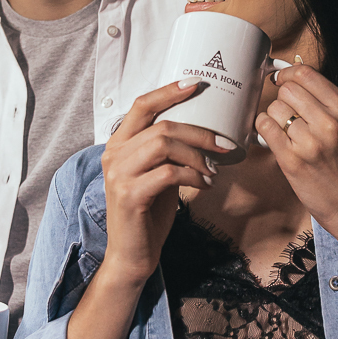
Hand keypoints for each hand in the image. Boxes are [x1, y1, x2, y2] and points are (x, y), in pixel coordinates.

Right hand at [101, 80, 223, 285]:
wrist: (132, 254)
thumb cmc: (148, 212)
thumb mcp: (156, 174)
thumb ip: (168, 151)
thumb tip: (203, 131)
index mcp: (118, 144)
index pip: (141, 105)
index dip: (169, 91)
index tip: (196, 84)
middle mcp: (114, 155)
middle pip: (161, 126)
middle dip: (199, 133)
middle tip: (224, 145)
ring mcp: (119, 174)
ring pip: (165, 145)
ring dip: (198, 155)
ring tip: (213, 169)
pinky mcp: (130, 195)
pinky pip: (169, 173)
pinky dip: (193, 176)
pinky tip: (204, 184)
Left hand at [255, 63, 337, 238]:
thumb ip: (326, 103)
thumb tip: (291, 80)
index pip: (306, 74)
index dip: (288, 74)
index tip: (283, 81)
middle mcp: (329, 122)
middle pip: (287, 90)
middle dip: (282, 99)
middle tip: (287, 114)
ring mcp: (310, 142)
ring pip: (274, 109)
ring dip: (274, 118)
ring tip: (285, 132)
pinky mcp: (292, 161)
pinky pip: (265, 128)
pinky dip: (264, 130)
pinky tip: (274, 139)